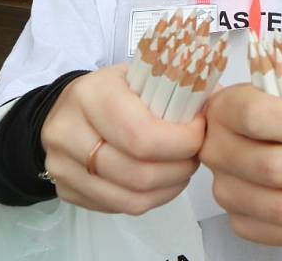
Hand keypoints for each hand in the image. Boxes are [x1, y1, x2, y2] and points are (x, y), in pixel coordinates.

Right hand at [41, 65, 203, 214]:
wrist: (66, 107)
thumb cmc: (112, 90)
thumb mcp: (141, 74)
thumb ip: (178, 87)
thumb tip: (218, 104)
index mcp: (92, 94)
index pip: (142, 135)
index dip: (181, 141)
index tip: (200, 132)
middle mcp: (68, 131)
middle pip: (138, 172)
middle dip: (180, 167)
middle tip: (196, 154)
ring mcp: (62, 166)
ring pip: (130, 197)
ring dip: (169, 187)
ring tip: (183, 168)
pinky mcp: (65, 191)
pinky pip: (119, 207)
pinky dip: (151, 198)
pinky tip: (163, 180)